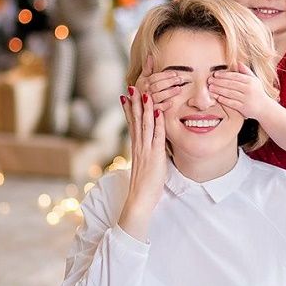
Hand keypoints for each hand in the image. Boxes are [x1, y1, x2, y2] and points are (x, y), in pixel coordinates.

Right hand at [118, 87, 166, 240]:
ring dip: (144, 106)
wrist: (139, 200)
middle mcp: (138, 146)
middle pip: (136, 119)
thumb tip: (151, 146)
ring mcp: (145, 150)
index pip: (132, 123)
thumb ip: (147, 154)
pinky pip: (157, 135)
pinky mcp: (154, 156)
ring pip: (144, 124)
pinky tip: (158, 110)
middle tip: (132, 84)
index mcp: (136, 147)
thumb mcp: (146, 166)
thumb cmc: (145, 186)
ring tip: (143, 90)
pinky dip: (158, 122)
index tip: (127, 94)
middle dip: (135, 101)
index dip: (130, 108)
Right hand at [137, 54, 183, 112]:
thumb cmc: (141, 91)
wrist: (136, 106)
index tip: (174, 73)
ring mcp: (147, 102)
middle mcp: (144, 92)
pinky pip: (158, 108)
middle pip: (157, 86)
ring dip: (169, 92)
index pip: (155, 77)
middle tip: (180, 80)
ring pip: (158, 96)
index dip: (165, 75)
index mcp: (143, 83)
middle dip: (169, 82)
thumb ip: (147, 68)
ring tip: (178, 89)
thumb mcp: (142, 79)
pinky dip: (164, 106)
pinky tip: (172, 103)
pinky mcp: (150, 111)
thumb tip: (150, 56)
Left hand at [207, 62, 271, 120]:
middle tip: (209, 80)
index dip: (224, 75)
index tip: (215, 74)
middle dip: (219, 82)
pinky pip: (231, 103)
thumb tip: (237, 62)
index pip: (235, 76)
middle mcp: (248, 89)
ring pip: (230, 93)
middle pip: (230, 84)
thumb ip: (246, 71)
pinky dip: (223, 100)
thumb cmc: (257, 92)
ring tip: (211, 88)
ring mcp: (246, 99)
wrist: (264, 108)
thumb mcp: (255, 80)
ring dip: (218, 90)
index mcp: (250, 81)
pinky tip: (217, 97)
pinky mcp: (243, 108)